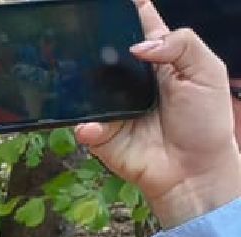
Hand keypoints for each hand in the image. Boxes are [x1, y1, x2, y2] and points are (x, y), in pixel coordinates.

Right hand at [74, 7, 240, 227]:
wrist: (194, 170)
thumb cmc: (205, 121)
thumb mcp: (207, 72)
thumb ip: (181, 44)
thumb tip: (137, 46)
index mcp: (160, 58)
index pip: (140, 26)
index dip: (127, 11)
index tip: (112, 2)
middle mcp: (131, 78)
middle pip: (104, 51)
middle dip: (91, 42)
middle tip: (81, 35)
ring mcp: (112, 105)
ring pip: (85, 85)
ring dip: (80, 82)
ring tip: (80, 79)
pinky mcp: (100, 132)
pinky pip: (84, 123)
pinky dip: (88, 124)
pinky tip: (96, 124)